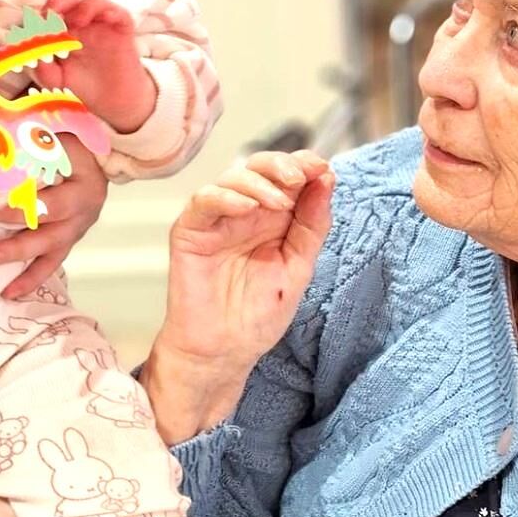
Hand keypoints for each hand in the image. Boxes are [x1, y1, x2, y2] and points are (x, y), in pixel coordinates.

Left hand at [0, 137, 109, 298]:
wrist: (102, 160)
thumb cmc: (74, 145)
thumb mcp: (57, 138)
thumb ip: (30, 143)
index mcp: (82, 183)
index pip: (45, 199)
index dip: (14, 206)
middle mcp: (83, 210)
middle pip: (46, 229)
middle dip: (13, 242)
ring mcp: (77, 228)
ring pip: (48, 251)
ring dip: (17, 261)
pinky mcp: (69, 240)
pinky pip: (51, 264)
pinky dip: (31, 279)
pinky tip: (10, 292)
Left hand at [38, 0, 154, 132]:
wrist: (111, 101)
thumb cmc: (82, 84)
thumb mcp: (57, 80)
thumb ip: (44, 71)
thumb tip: (37, 56)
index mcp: (61, 31)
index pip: (48, 15)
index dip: (40, 19)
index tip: (35, 31)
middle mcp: (80, 24)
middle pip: (67, 1)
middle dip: (57, 4)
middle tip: (51, 14)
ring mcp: (101, 25)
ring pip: (93, 4)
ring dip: (83, 9)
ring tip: (77, 22)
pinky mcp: (122, 30)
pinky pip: (119, 14)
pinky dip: (111, 12)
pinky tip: (106, 18)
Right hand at [142, 150, 333, 442]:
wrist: (224, 352)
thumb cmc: (258, 314)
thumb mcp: (298, 267)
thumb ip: (312, 225)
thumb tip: (326, 179)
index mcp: (274, 216)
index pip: (287, 175)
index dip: (303, 164)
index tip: (321, 167)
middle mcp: (246, 211)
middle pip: (260, 166)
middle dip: (282, 164)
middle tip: (299, 177)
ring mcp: (217, 218)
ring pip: (233, 177)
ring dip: (259, 182)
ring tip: (278, 202)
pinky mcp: (190, 230)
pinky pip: (204, 201)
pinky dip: (225, 196)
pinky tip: (245, 207)